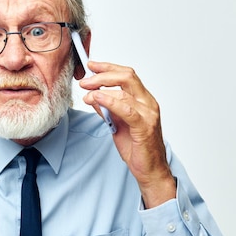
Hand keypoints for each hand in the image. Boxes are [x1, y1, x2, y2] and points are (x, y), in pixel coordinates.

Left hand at [80, 61, 175, 207]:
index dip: (108, 67)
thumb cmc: (137, 148)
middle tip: (85, 80)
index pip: (127, 75)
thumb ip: (107, 110)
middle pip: (127, 76)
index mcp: (143, 100)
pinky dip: (110, 101)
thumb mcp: (116, 124)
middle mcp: (148, 103)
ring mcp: (148, 113)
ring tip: (86, 93)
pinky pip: (126, 109)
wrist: (150, 170)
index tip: (91, 66)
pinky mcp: (144, 126)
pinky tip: (97, 99)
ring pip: (125, 90)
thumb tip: (93, 97)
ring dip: (101, 89)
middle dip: (103, 74)